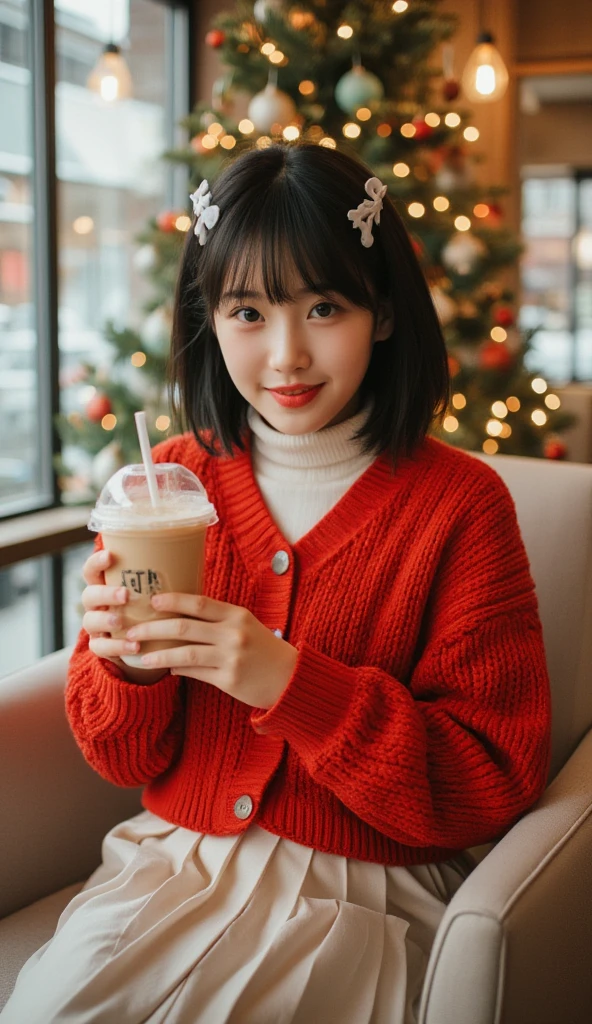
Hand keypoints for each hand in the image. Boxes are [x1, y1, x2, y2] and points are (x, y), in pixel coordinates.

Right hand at [80, 549, 167, 684]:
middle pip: (89, 595)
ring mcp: (96, 627)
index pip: (92, 570)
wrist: (147, 644)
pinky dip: (117, 646)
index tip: (110, 555)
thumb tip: (191, 558)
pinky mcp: (101, 646)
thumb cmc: (151, 609)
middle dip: (105, 593)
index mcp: (105, 585)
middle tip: (125, 594)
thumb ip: (159, 580)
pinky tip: (134, 645)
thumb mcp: (151, 593)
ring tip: (121, 621)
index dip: (96, 562)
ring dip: (106, 620)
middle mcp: (96, 604)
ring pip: (90, 621)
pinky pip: (101, 647)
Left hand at [125, 593, 298, 709]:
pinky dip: (178, 669)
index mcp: (237, 615)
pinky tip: (167, 668)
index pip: (199, 603)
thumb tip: (178, 617)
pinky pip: (195, 673)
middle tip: (133, 631)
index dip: (173, 600)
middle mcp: (233, 634)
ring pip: (185, 654)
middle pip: (184, 628)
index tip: (151, 600)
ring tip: (141, 656)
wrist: (290, 678)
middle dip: (153, 629)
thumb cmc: (263, 648)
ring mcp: (231, 658)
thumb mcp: (245, 625)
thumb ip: (217, 619)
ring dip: (159, 654)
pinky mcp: (229, 680)